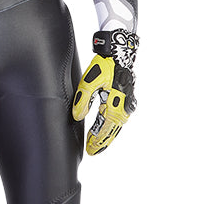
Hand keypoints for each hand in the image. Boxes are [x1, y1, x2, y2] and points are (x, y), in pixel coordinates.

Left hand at [72, 29, 138, 154]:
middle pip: (112, 129)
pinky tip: (104, 128)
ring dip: (107, 134)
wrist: (119, 52)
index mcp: (116, 102)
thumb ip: (83, 100)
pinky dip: (111, 125)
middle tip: (93, 151)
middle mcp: (123, 105)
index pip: (106, 127)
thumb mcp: (89, 81)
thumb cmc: (105, 65)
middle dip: (102, 140)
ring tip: (97, 144)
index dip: (98, 139)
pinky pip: (117, 116)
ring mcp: (126, 102)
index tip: (91, 149)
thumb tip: (78, 116)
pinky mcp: (124, 98)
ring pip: (116, 124)